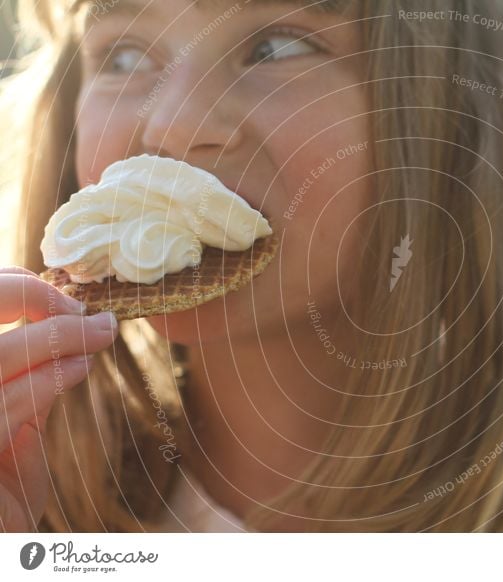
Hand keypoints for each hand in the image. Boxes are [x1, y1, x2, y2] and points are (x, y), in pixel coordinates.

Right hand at [0, 266, 118, 531]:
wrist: (8, 554)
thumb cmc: (3, 497)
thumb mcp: (11, 439)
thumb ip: (25, 394)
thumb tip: (64, 349)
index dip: (11, 288)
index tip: (63, 297)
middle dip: (31, 300)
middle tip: (87, 312)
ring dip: (56, 339)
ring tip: (100, 334)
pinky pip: (6, 407)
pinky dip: (48, 380)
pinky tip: (79, 368)